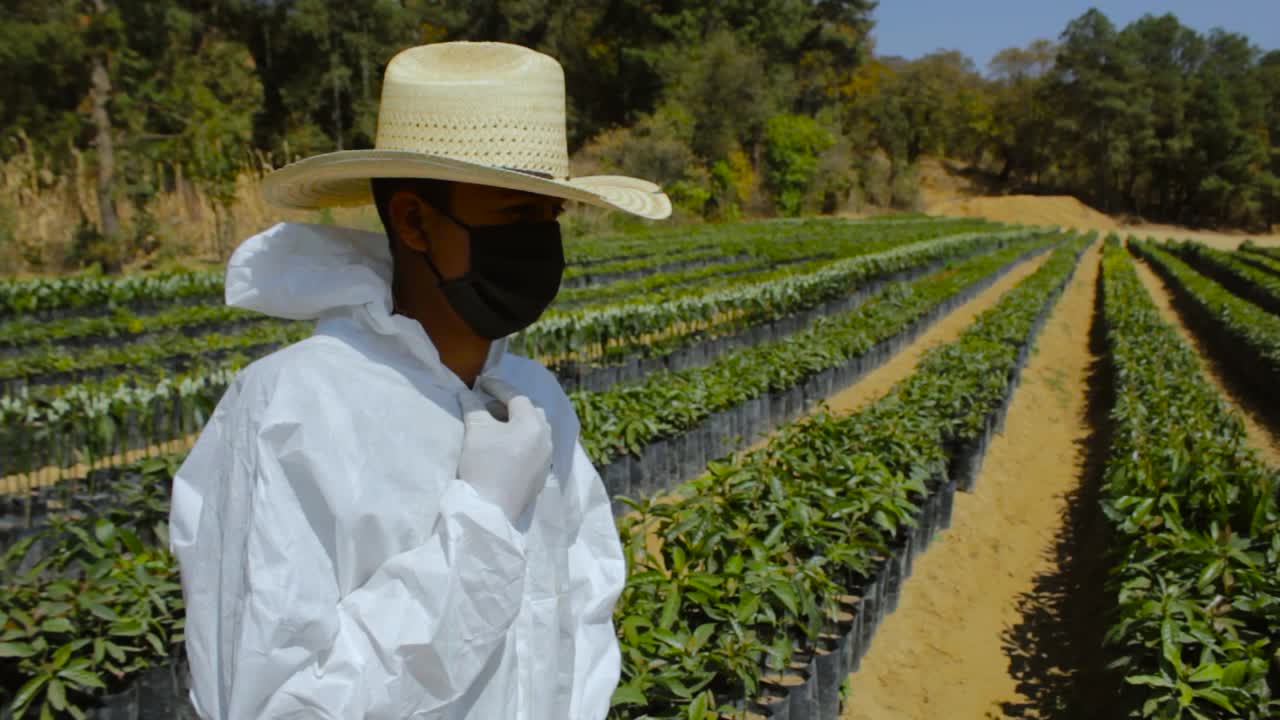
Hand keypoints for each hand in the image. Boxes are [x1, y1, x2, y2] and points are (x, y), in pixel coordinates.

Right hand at [455, 377, 552, 521]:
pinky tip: (503, 446)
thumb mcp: (476, 430)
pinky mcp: (540, 476)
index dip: (497, 387)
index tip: (480, 382)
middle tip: (489, 404)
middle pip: (531, 412)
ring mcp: (546, 459)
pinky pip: (534, 449)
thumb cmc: (484, 464)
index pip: (516, 397)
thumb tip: (466, 392)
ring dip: (516, 423)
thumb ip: (472, 406)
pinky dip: (521, 441)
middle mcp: (546, 439)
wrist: (489, 509)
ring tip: (494, 424)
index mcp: (533, 424)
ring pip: (535, 431)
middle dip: (510, 404)